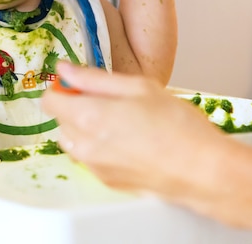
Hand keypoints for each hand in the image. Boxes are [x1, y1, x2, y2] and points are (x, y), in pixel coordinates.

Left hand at [42, 62, 225, 193]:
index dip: (63, 88)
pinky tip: (130, 140)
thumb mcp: (137, 87)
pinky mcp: (108, 182)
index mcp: (88, 117)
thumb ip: (93, 78)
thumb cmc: (176, 124)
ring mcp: (95, 167)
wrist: (201, 169)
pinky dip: (101, 147)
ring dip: (87, 128)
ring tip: (122, 121)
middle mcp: (85, 146)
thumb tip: (64, 69)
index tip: (81, 84)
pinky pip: (91, 158)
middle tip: (111, 100)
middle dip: (77, 107)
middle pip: (61, 121)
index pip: (50, 101)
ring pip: (75, 141)